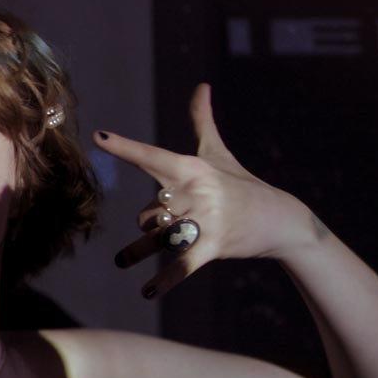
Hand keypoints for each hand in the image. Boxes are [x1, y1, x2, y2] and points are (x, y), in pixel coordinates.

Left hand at [94, 84, 314, 297]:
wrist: (279, 217)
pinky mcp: (214, 246)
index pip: (150, 156)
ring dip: (138, 251)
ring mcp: (206, 220)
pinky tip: (148, 292)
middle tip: (157, 224)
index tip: (98, 137)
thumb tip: (202, 85)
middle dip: (147, 221)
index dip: (124, 147)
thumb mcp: (218, 153)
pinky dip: (166, 281)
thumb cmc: (240, 182)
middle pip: (148, 211)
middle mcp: (196, 192)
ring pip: (158, 238)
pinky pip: (183, 265)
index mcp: (191, 169)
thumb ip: (202, 121)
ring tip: (122, 261)